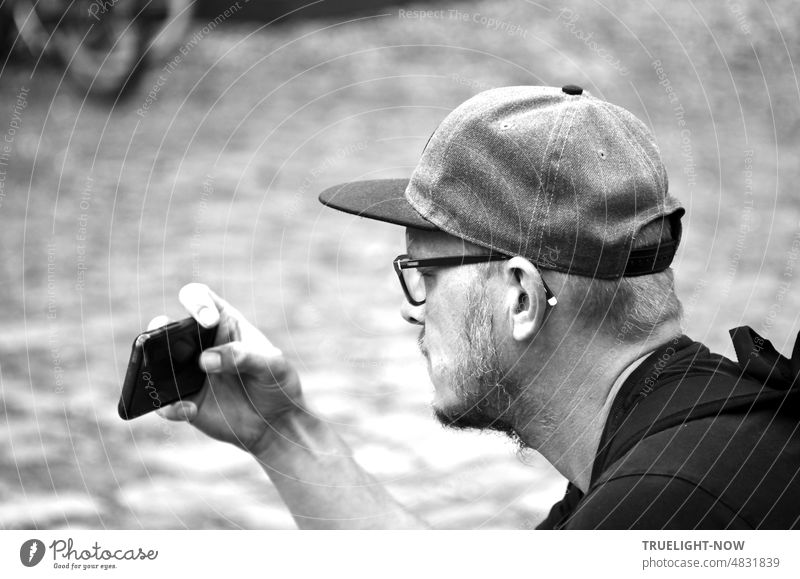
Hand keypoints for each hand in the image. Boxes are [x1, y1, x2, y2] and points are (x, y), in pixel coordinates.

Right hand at [151, 283, 304, 454]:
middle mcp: (200, 345)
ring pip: (157, 363)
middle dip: (160, 327)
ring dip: (154, 367)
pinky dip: (171, 406)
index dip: (197, 302)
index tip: (209, 321)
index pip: (200, 298)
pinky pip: (165, 402)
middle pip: (166, 326)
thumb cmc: (277, 384)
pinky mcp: (186, 402)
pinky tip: (191, 410)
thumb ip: (244, 356)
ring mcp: (189, 373)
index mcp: (224, 324)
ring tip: (164, 377)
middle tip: (166, 335)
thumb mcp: (272, 365)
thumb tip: (205, 360)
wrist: (277, 423)